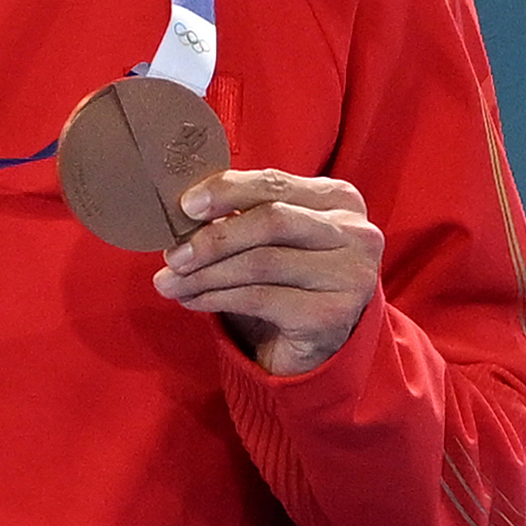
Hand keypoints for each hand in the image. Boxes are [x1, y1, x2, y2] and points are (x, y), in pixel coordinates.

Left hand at [152, 168, 383, 375]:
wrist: (322, 343)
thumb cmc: (290, 276)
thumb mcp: (272, 236)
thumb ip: (243, 213)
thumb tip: (185, 209)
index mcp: (339, 198)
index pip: (274, 183)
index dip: (226, 190)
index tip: (185, 205)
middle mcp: (355, 233)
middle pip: (272, 220)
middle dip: (214, 237)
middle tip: (172, 254)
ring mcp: (349, 275)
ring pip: (262, 262)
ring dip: (206, 273)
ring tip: (171, 281)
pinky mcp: (332, 316)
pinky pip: (260, 299)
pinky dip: (217, 298)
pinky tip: (192, 300)